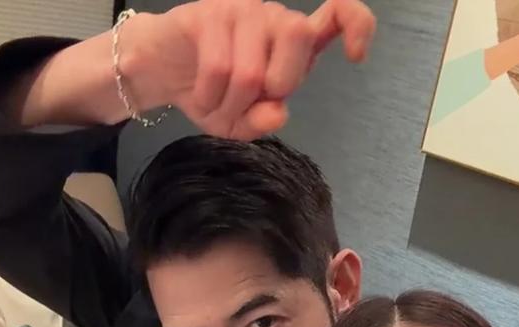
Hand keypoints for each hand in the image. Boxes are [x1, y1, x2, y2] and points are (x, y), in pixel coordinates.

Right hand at [122, 0, 375, 139]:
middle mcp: (274, 18)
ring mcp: (242, 10)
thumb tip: (278, 111)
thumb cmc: (212, 93)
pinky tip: (200, 98)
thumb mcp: (242, 123)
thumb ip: (264, 121)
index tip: (356, 56)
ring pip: (252, 71)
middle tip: (252, 99)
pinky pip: (219, 69)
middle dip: (275, 85)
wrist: (161, 72)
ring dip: (230, 105)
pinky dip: (208, 97)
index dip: (356, 27)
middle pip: (298, 37)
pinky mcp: (209, 14)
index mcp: (293, 44)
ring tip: (216, 105)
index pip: (338, 16)